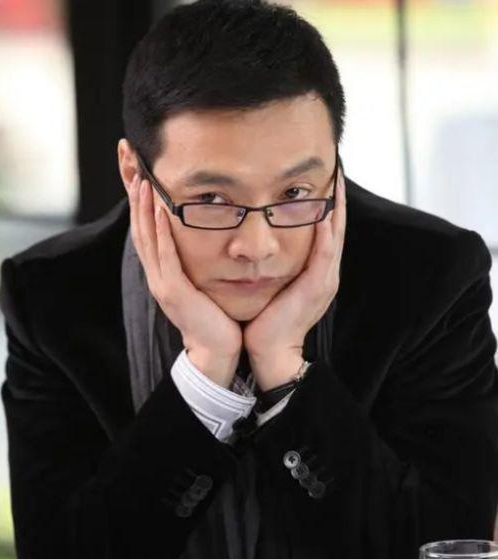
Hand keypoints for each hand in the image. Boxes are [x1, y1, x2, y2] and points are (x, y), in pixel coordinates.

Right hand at [129, 174, 241, 385]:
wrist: (216, 350)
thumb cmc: (214, 317)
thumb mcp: (200, 283)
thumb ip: (195, 262)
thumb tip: (204, 238)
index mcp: (163, 272)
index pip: (146, 230)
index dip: (140, 202)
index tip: (138, 174)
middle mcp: (157, 275)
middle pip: (140, 229)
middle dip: (135, 198)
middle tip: (131, 167)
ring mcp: (163, 283)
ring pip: (147, 239)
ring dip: (143, 209)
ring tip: (141, 181)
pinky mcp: (174, 292)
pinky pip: (165, 257)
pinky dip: (160, 233)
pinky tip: (159, 212)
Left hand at [244, 164, 346, 389]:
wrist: (270, 350)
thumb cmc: (267, 319)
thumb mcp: (274, 285)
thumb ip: (276, 264)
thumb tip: (262, 242)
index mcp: (317, 271)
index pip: (326, 230)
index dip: (327, 203)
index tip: (324, 177)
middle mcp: (326, 272)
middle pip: (336, 227)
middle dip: (336, 197)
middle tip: (336, 167)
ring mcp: (325, 279)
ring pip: (335, 235)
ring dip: (336, 207)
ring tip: (336, 179)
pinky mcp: (317, 287)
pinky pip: (325, 254)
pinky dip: (326, 232)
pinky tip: (325, 211)